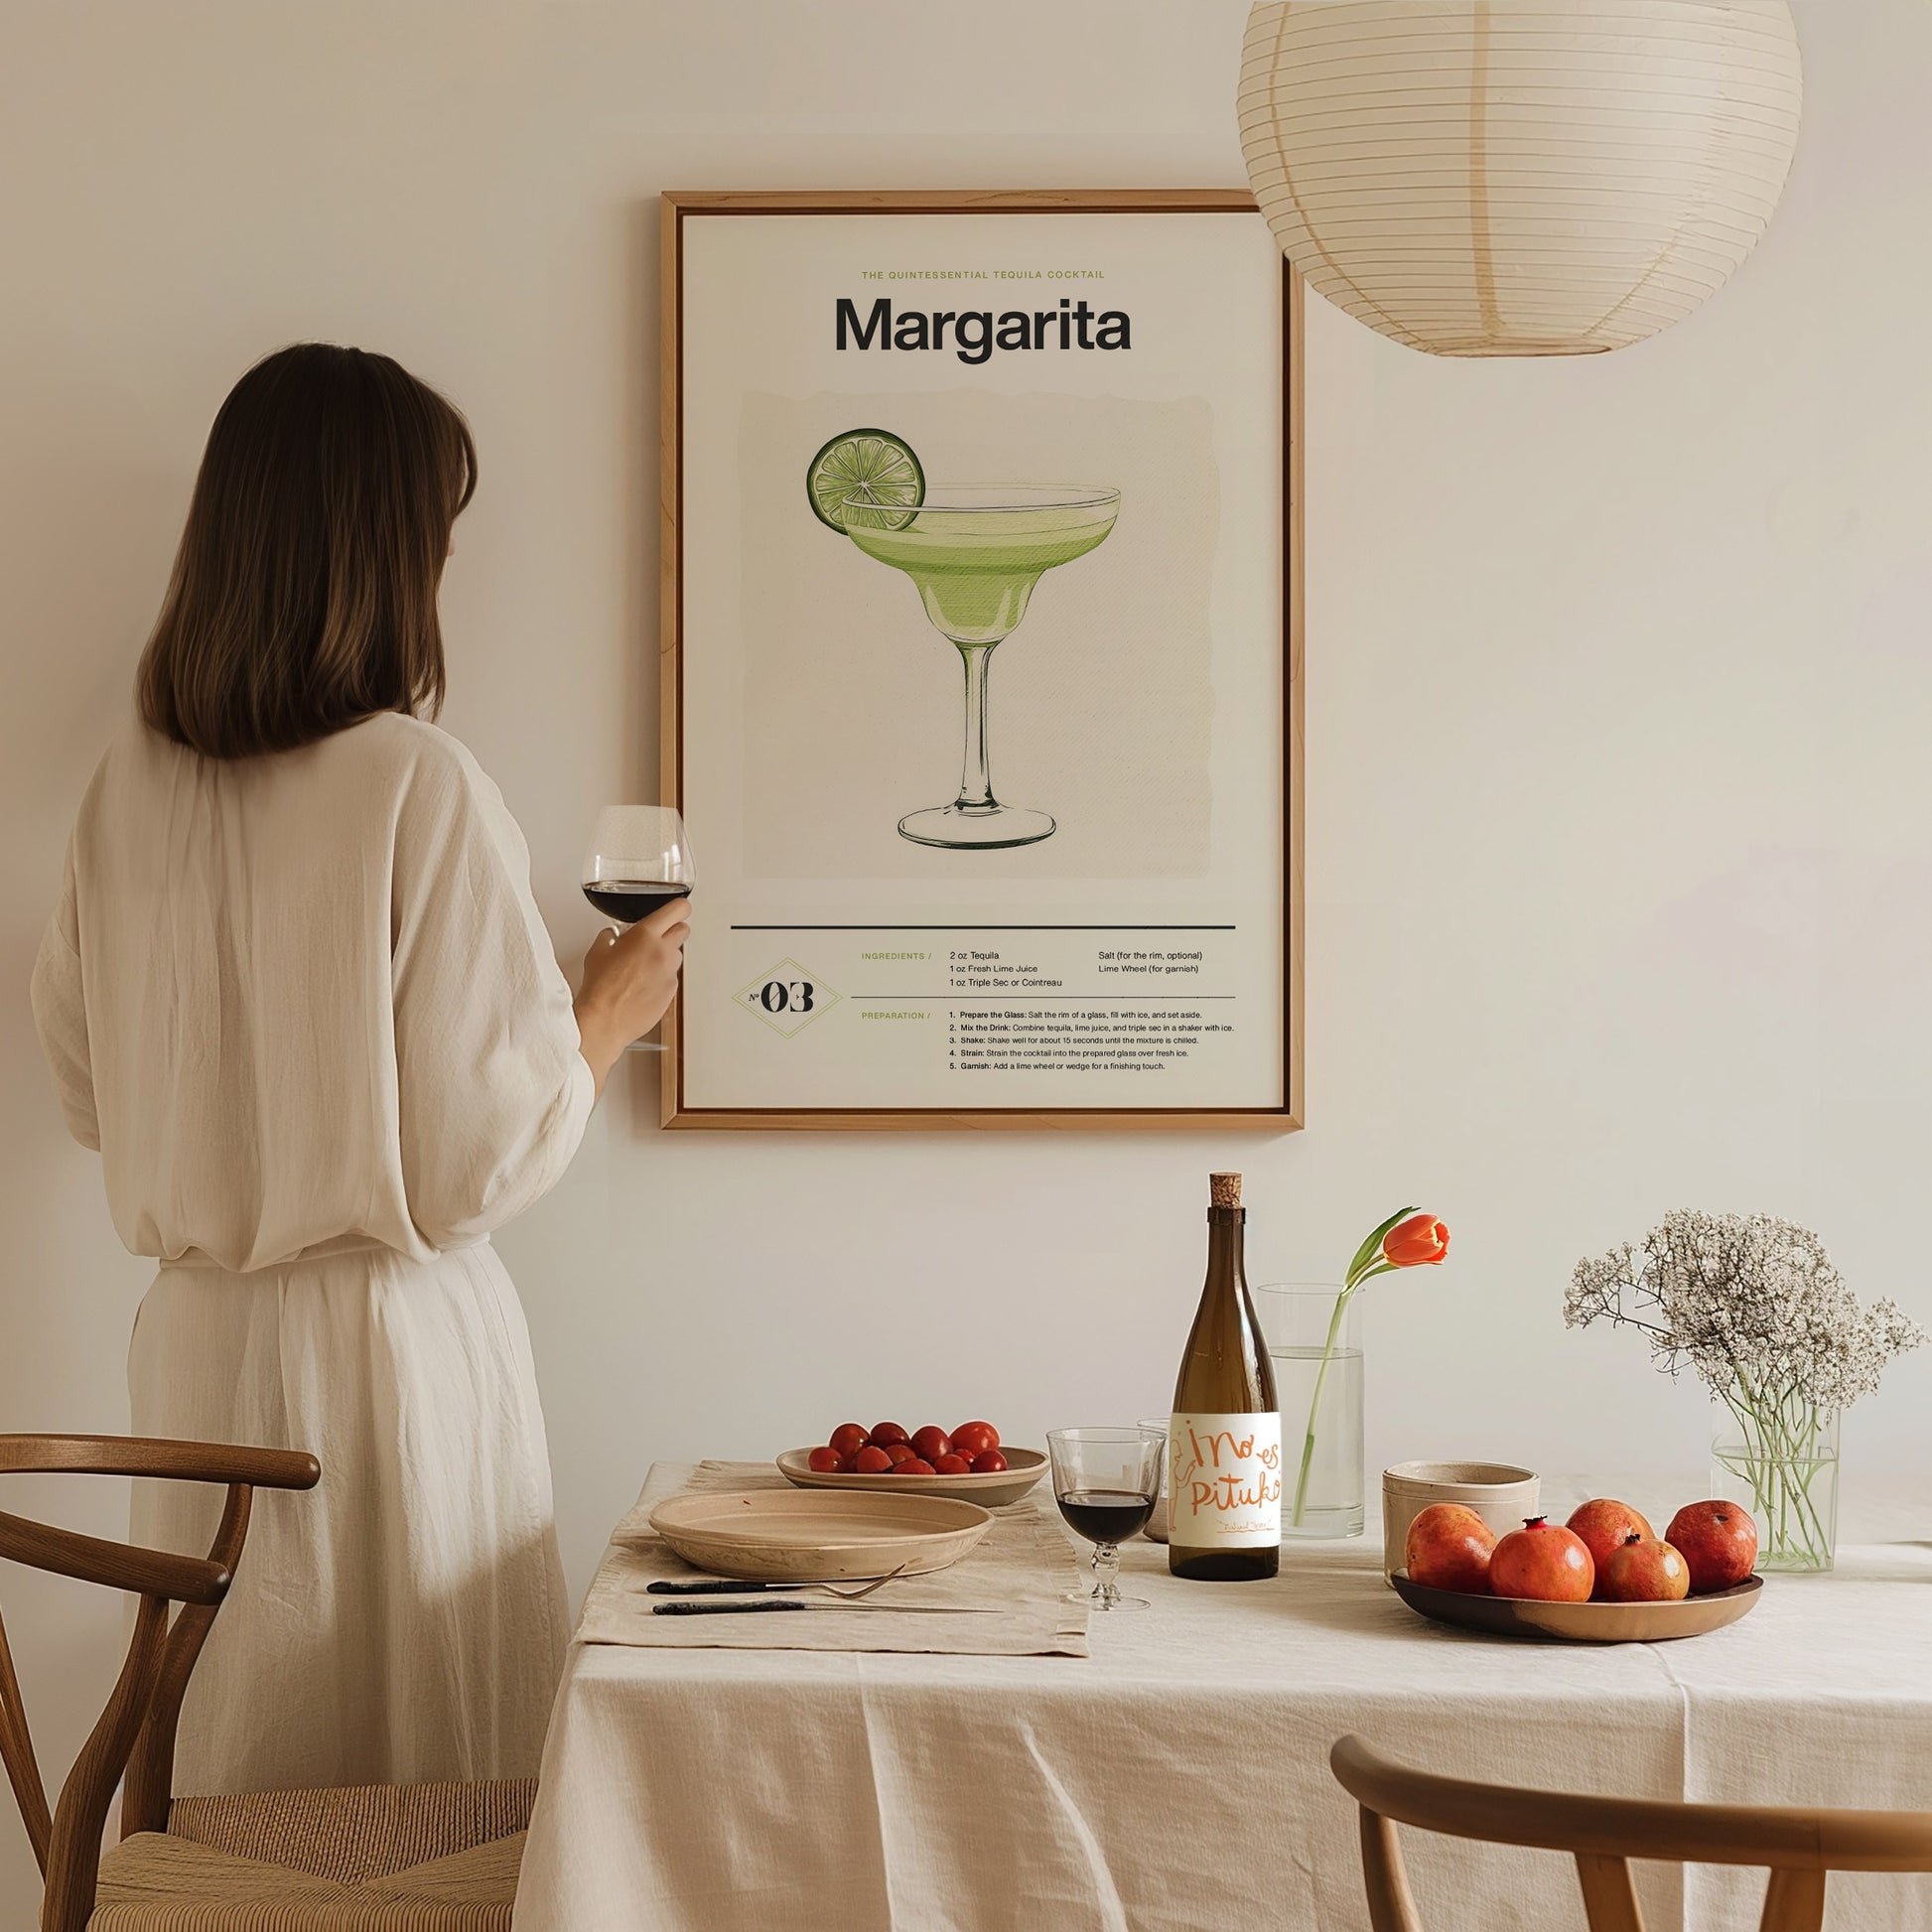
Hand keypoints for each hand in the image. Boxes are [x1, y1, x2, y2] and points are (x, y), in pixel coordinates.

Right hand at [574, 895, 689, 1094]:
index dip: (679, 908)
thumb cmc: (600, 988)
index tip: (677, 909)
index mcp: (645, 935)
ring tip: (644, 966)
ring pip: (677, 956)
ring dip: (666, 956)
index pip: (678, 910)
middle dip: (672, 930)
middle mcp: (662, 952)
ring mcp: (669, 973)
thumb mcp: (597, 951)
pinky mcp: (671, 992)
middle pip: (683, 930)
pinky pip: (672, 978)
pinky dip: (662, 978)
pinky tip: (643, 985)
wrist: (605, 1020)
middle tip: (658, 937)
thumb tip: (613, 936)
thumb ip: (610, 937)